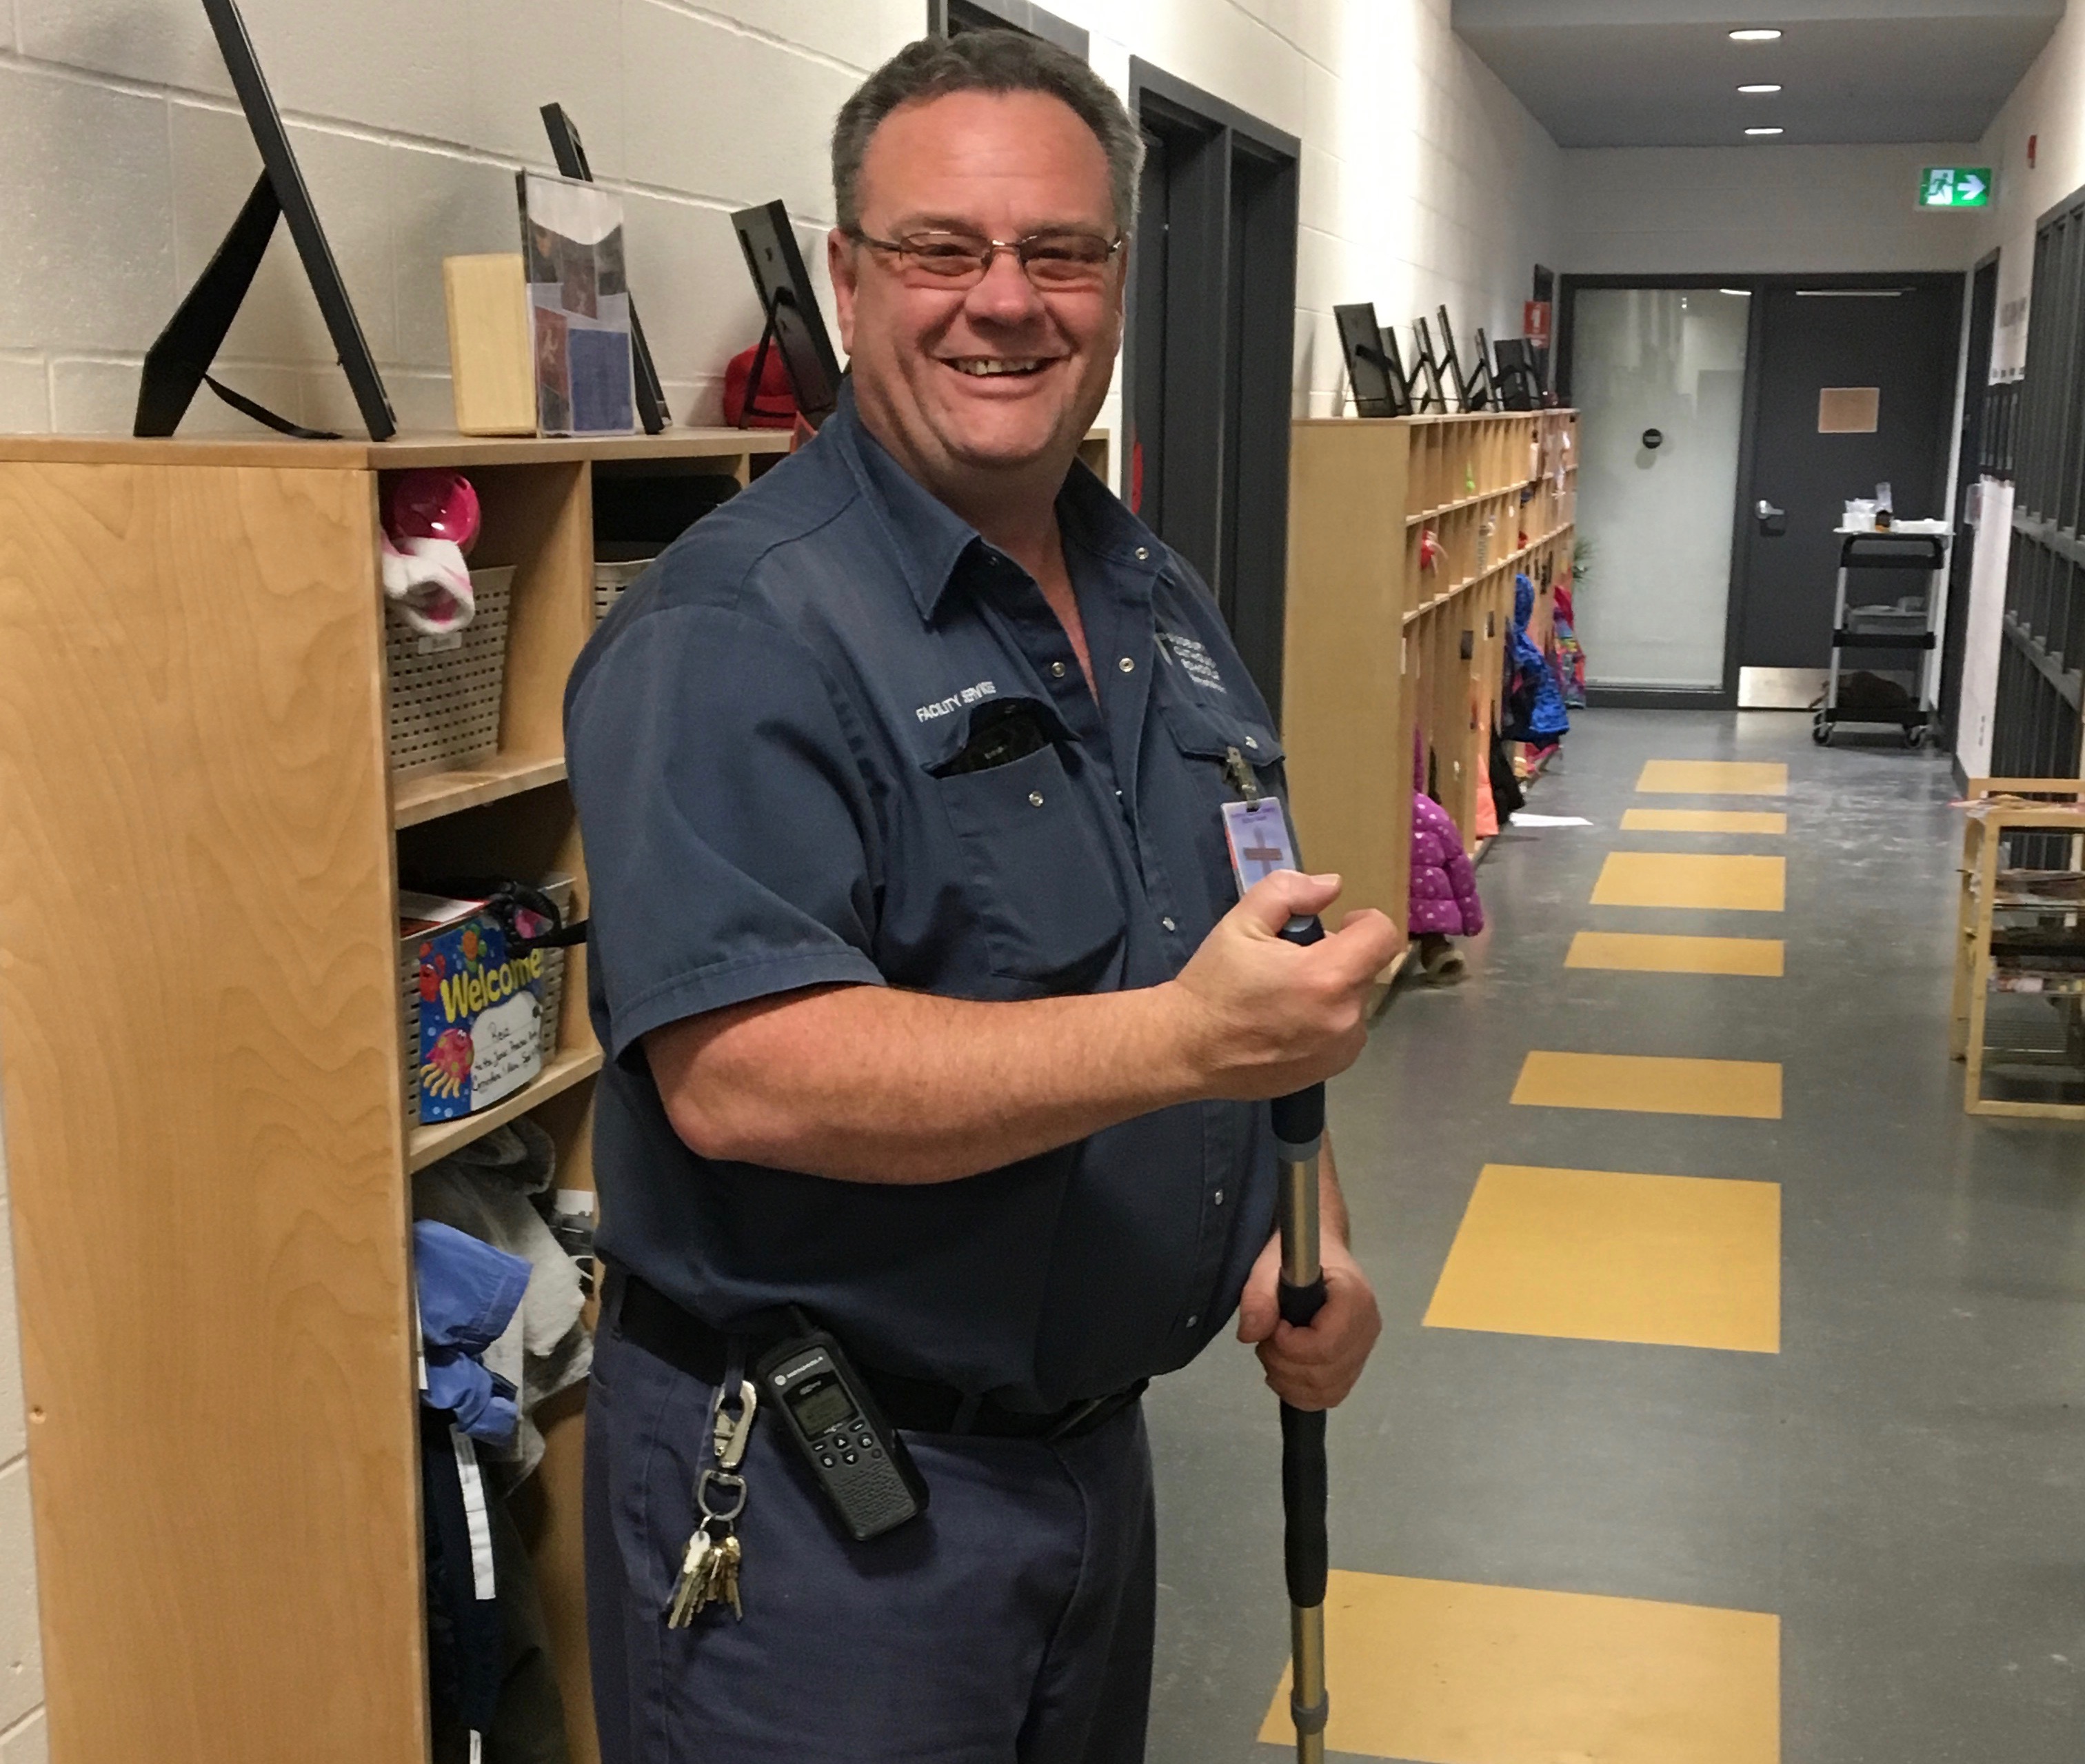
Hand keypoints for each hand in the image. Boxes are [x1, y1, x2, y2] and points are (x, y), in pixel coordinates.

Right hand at [1165, 870, 1400, 1100]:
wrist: (1188, 1049)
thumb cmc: (1214, 983)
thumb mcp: (1241, 922)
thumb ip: (1289, 892)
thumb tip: (1332, 886)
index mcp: (1327, 975)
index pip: (1383, 937)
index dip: (1363, 923)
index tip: (1337, 927)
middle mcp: (1344, 1016)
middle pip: (1366, 969)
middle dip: (1339, 958)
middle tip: (1292, 963)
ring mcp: (1340, 1049)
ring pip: (1356, 1002)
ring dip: (1334, 992)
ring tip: (1288, 997)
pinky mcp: (1330, 1071)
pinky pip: (1345, 1034)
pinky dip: (1327, 1022)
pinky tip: (1288, 1024)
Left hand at [1236, 1233, 1380, 1410]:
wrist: (1317, 1254)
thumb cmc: (1295, 1257)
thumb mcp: (1267, 1266)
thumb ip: (1258, 1298)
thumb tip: (1250, 1334)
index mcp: (1354, 1298)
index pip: (1326, 1344)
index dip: (1290, 1346)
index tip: (1274, 1327)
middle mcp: (1367, 1328)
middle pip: (1326, 1374)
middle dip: (1284, 1365)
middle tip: (1266, 1340)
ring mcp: (1365, 1350)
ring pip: (1328, 1390)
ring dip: (1289, 1382)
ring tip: (1274, 1353)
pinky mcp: (1355, 1364)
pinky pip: (1331, 1395)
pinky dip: (1302, 1393)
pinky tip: (1285, 1371)